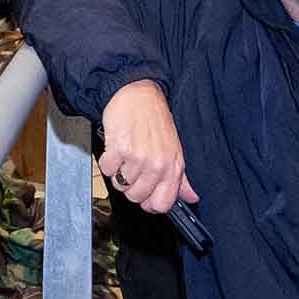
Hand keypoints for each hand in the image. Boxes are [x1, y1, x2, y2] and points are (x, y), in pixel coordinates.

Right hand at [99, 80, 196, 213]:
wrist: (137, 94)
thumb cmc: (155, 119)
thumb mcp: (175, 148)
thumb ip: (181, 178)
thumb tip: (191, 197)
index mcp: (173, 166)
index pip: (162, 204)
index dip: (150, 204)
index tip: (145, 196)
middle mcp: (157, 164)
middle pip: (137, 197)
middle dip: (130, 187)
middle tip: (132, 169)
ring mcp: (138, 158)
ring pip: (120, 185)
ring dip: (118, 173)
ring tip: (125, 156)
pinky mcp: (119, 149)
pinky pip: (107, 170)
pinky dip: (107, 162)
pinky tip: (115, 149)